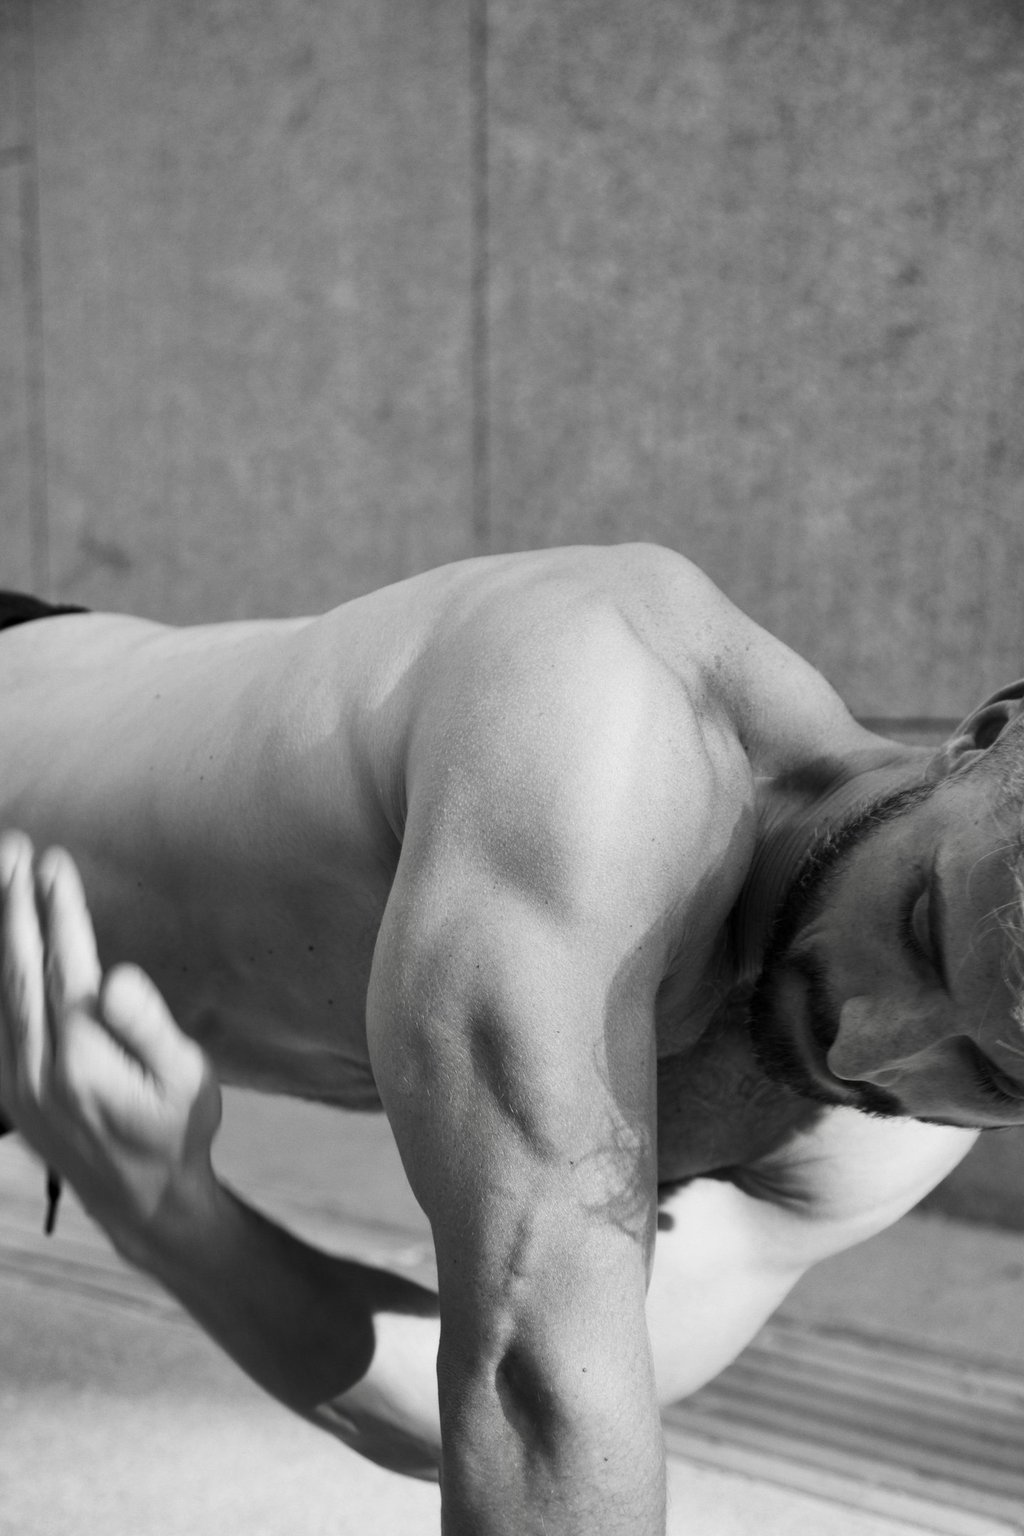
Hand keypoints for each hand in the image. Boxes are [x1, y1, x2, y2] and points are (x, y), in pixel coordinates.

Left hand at [0, 832, 221, 1262]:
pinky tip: (1, 946)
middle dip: (11, 903)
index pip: (63, 965)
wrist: (145, 1203)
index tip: (53, 859)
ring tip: (0, 878)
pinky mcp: (9, 1091)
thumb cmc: (178, 1130)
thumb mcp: (187, 1079)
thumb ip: (148, 1027)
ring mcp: (15, 1083)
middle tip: (11, 846)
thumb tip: (116, 977)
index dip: (58, 909)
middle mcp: (36, 1070)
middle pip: (15, 968)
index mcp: (81, 1060)